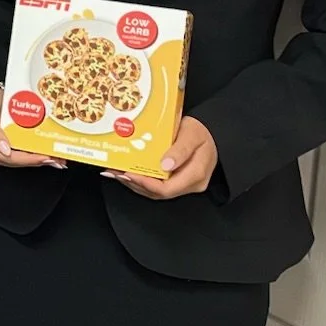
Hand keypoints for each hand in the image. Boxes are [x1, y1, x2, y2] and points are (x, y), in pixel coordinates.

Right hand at [0, 84, 63, 169]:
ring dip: (35, 161)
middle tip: (55, 160)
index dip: (27, 159)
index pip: (6, 157)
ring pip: (16, 161)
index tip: (44, 157)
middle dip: (35, 161)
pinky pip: (15, 156)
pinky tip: (43, 156)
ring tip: (54, 159)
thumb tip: (5, 151)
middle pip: (12, 162)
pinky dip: (30, 157)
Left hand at [103, 116, 217, 198]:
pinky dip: (140, 180)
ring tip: (115, 172)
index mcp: (196, 175)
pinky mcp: (176, 181)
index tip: (128, 173)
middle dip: (134, 183)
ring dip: (134, 183)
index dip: (145, 184)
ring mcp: (182, 184)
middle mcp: (189, 185)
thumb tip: (165, 166)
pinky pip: (156, 185)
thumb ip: (180, 150)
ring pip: (154, 192)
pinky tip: (126, 172)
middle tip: (115, 172)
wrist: (211, 134)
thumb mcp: (192, 135)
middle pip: (158, 193)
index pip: (167, 189)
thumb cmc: (201, 132)